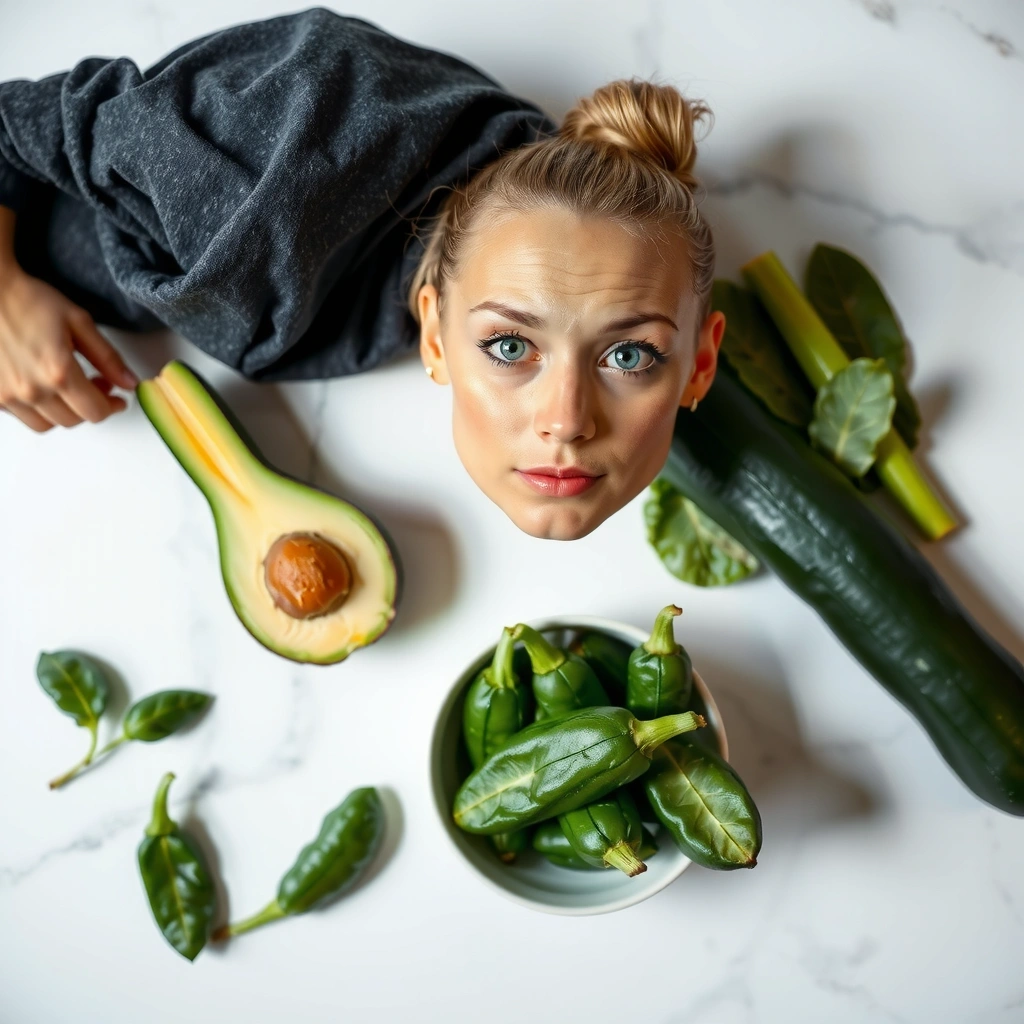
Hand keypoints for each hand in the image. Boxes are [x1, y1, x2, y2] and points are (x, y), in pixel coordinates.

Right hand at [0, 268, 138, 431]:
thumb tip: (130, 383)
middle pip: (74, 420)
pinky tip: (43, 386)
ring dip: (65, 412)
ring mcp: (8, 396)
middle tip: (95, 384)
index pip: (96, 412)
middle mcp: (32, 390)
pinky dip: (40, 409)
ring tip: (68, 387)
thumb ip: (107, 357)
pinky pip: (24, 417)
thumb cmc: (29, 301)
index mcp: (58, 372)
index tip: (117, 398)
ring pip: (48, 424)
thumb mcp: (79, 322)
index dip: (112, 406)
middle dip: (91, 406)